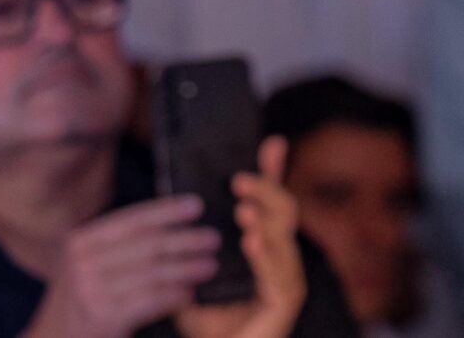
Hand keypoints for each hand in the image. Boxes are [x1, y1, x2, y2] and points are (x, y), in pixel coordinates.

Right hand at [22, 195, 219, 337]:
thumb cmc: (84, 295)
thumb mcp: (91, 262)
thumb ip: (122, 242)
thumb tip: (179, 218)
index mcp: (81, 241)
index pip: (133, 220)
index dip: (168, 211)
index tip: (197, 206)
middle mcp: (81, 264)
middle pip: (148, 246)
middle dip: (186, 241)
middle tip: (214, 239)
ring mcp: (89, 293)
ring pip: (153, 274)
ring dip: (187, 268)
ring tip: (211, 266)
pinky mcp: (101, 319)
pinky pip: (148, 302)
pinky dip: (173, 297)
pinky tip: (190, 295)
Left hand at [177, 139, 306, 337]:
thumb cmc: (205, 329)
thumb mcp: (190, 282)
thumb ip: (190, 259)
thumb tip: (176, 223)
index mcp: (261, 251)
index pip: (270, 205)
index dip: (273, 174)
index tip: (271, 143)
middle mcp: (280, 261)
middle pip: (284, 213)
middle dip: (268, 191)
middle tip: (240, 178)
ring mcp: (287, 282)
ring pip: (284, 239)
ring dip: (265, 219)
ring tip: (243, 209)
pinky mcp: (286, 306)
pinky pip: (281, 276)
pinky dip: (267, 256)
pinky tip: (253, 240)